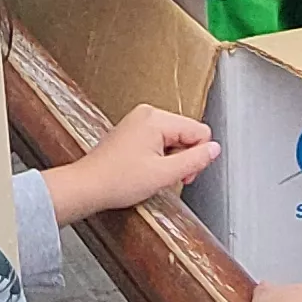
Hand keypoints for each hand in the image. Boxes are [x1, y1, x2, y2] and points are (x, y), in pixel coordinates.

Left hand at [45, 106, 216, 224]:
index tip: (184, 174)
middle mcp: (147, 114)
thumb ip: (195, 160)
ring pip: (174, 138)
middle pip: (187, 133)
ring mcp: (138, 121)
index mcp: (156, 119)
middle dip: (183, 158)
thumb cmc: (116, 180)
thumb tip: (214, 150)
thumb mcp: (164, 174)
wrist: (87, 187)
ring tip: (153, 174)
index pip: (199, 131)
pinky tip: (146, 170)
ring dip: (170, 159)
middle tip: (168, 177)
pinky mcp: (132, 131)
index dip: (198, 156)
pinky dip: (158, 157)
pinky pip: (159, 140)